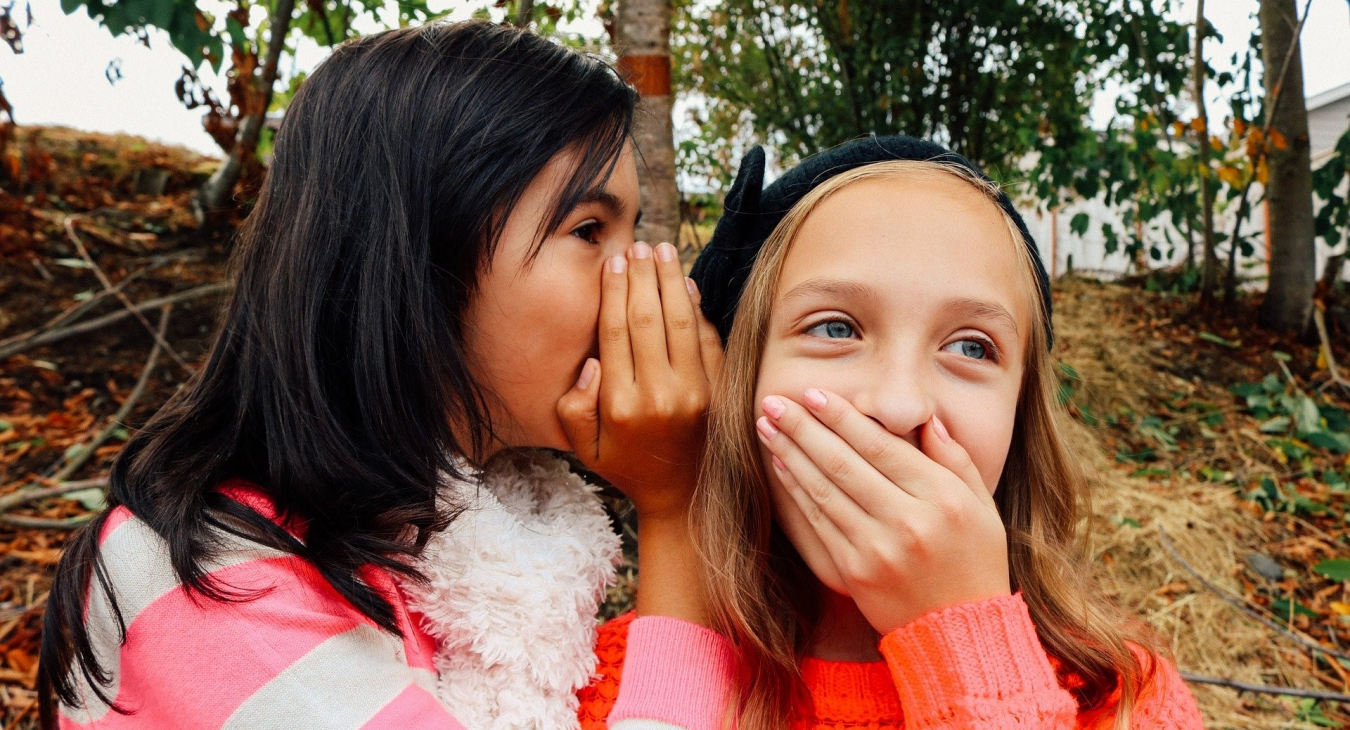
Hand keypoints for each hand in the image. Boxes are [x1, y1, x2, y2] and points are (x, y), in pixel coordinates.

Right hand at [557, 241, 722, 521]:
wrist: (684, 500)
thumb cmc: (628, 466)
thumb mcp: (584, 448)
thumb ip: (574, 407)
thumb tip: (592, 362)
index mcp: (622, 405)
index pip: (616, 332)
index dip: (614, 291)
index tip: (614, 263)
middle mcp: (660, 395)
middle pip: (648, 318)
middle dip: (642, 276)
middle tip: (638, 245)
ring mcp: (697, 393)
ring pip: (682, 321)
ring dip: (672, 281)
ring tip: (663, 251)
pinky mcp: (721, 392)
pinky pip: (709, 339)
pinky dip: (698, 308)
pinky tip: (687, 285)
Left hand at [756, 388, 1009, 634]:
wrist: (959, 633)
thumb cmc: (975, 562)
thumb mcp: (982, 506)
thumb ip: (955, 459)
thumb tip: (926, 417)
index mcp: (943, 499)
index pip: (881, 446)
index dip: (842, 417)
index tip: (813, 393)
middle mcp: (908, 521)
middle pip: (844, 463)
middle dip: (803, 427)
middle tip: (772, 401)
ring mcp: (877, 549)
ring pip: (824, 490)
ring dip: (790, 454)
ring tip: (767, 426)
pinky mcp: (854, 572)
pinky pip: (818, 522)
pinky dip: (797, 491)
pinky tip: (781, 466)